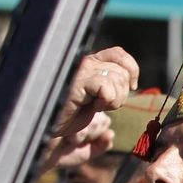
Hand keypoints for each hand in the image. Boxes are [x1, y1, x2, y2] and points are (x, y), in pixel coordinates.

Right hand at [42, 47, 138, 168]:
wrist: (49, 128)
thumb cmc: (72, 116)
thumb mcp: (97, 98)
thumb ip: (112, 85)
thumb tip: (133, 82)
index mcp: (89, 63)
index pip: (119, 54)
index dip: (131, 70)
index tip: (129, 87)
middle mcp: (84, 62)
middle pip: (122, 71)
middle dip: (121, 93)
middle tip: (103, 104)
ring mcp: (79, 71)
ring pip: (117, 79)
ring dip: (114, 100)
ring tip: (95, 106)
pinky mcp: (77, 82)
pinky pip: (107, 88)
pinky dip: (106, 102)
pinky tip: (92, 108)